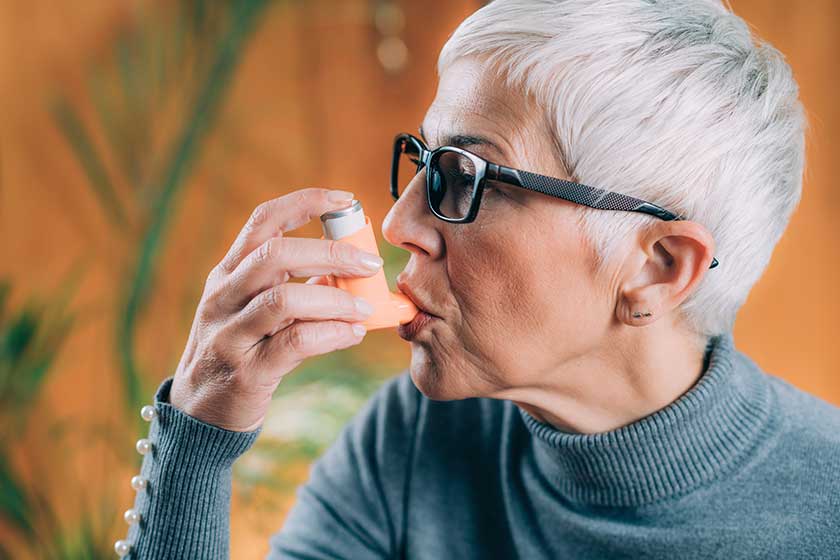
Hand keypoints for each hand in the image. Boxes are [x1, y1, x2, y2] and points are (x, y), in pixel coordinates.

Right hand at [169, 188, 382, 431]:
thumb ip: (299, 287)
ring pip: (284, 300)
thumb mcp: (257, 310)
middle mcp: (223, 296)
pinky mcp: (246, 371)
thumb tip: (353, 271)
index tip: (345, 199)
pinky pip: (293, 343)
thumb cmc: (240, 350)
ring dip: (335, 300)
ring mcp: (230, 333)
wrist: (199, 411)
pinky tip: (352, 333)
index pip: (263, 221)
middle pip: (275, 255)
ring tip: (365, 308)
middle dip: (330, 253)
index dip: (305, 202)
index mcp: (228, 272)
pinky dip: (330, 334)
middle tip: (369, 264)